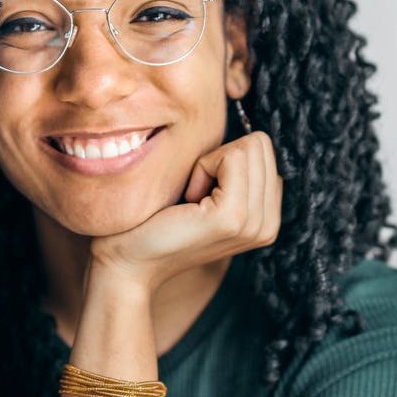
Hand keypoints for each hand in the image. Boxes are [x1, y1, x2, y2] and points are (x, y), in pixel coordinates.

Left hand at [90, 131, 282, 292]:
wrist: (128, 263)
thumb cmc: (154, 223)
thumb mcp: (204, 195)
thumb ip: (233, 173)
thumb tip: (244, 133)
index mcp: (266, 218)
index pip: (264, 153)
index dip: (224, 159)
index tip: (198, 191)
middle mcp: (268, 224)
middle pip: (260, 145)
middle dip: (220, 157)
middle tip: (193, 193)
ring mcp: (254, 222)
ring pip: (249, 147)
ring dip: (210, 163)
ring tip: (190, 199)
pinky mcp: (233, 216)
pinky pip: (231, 157)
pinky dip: (203, 167)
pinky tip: (187, 198)